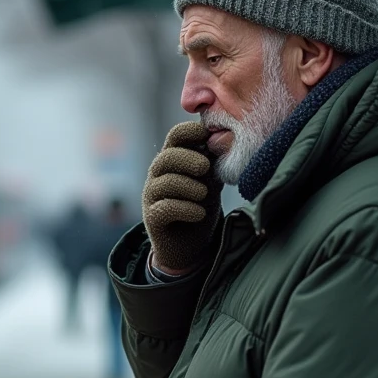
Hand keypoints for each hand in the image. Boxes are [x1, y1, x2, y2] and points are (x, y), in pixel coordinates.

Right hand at [142, 122, 222, 274]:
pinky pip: (165, 208)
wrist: (191, 245)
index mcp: (173, 159)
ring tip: (205, 195)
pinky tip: (200, 213)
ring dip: (188, 186)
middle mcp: (158, 175)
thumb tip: (225, 143)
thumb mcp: (211, 182)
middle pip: (167, 157)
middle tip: (205, 167)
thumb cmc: (200, 206)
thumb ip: (214, 164)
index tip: (207, 135)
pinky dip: (185, 209)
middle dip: (188, 159)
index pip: (175, 136)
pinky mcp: (152, 218)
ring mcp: (152, 196)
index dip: (189, 132)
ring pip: (165, 183)